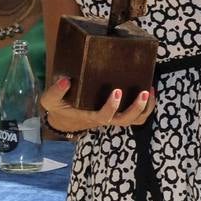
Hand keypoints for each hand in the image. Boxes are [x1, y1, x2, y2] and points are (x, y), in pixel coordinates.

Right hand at [39, 76, 153, 131]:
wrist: (65, 118)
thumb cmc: (59, 107)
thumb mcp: (50, 100)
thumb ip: (55, 91)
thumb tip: (66, 80)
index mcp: (89, 117)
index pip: (104, 117)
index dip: (112, 107)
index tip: (116, 91)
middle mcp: (105, 119)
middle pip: (126, 120)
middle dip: (137, 108)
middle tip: (144, 92)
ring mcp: (114, 118)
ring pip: (135, 120)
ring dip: (146, 108)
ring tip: (150, 90)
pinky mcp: (119, 114)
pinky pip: (138, 116)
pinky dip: (147, 107)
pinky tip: (150, 90)